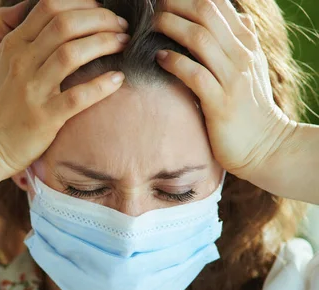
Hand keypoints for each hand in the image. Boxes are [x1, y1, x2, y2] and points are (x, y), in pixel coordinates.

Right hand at [0, 0, 129, 178]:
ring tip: (122, 43)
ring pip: (72, 54)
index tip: (100, 9)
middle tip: (120, 25)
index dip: (80, 3)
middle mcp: (22, 62)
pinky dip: (102, 85)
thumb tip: (23, 5)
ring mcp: (33, 90)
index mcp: (12, 45)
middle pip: (65, 24)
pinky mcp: (44, 117)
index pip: (48, 8)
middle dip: (100, 19)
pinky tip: (117, 79)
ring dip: (105, 43)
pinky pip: (78, 96)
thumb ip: (2, 26)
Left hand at [152, 0, 297, 181]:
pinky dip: (176, 62)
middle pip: (207, 13)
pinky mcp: (221, 103)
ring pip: (200, 38)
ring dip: (172, 26)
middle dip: (177, 4)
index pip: (219, 5)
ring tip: (152, 25)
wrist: (266, 146)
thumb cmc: (250, 107)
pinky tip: (159, 58)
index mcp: (246, 42)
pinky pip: (195, 74)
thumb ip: (239, 42)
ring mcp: (233, 78)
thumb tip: (237, 17)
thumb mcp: (250, 68)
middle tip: (154, 5)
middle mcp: (242, 54)